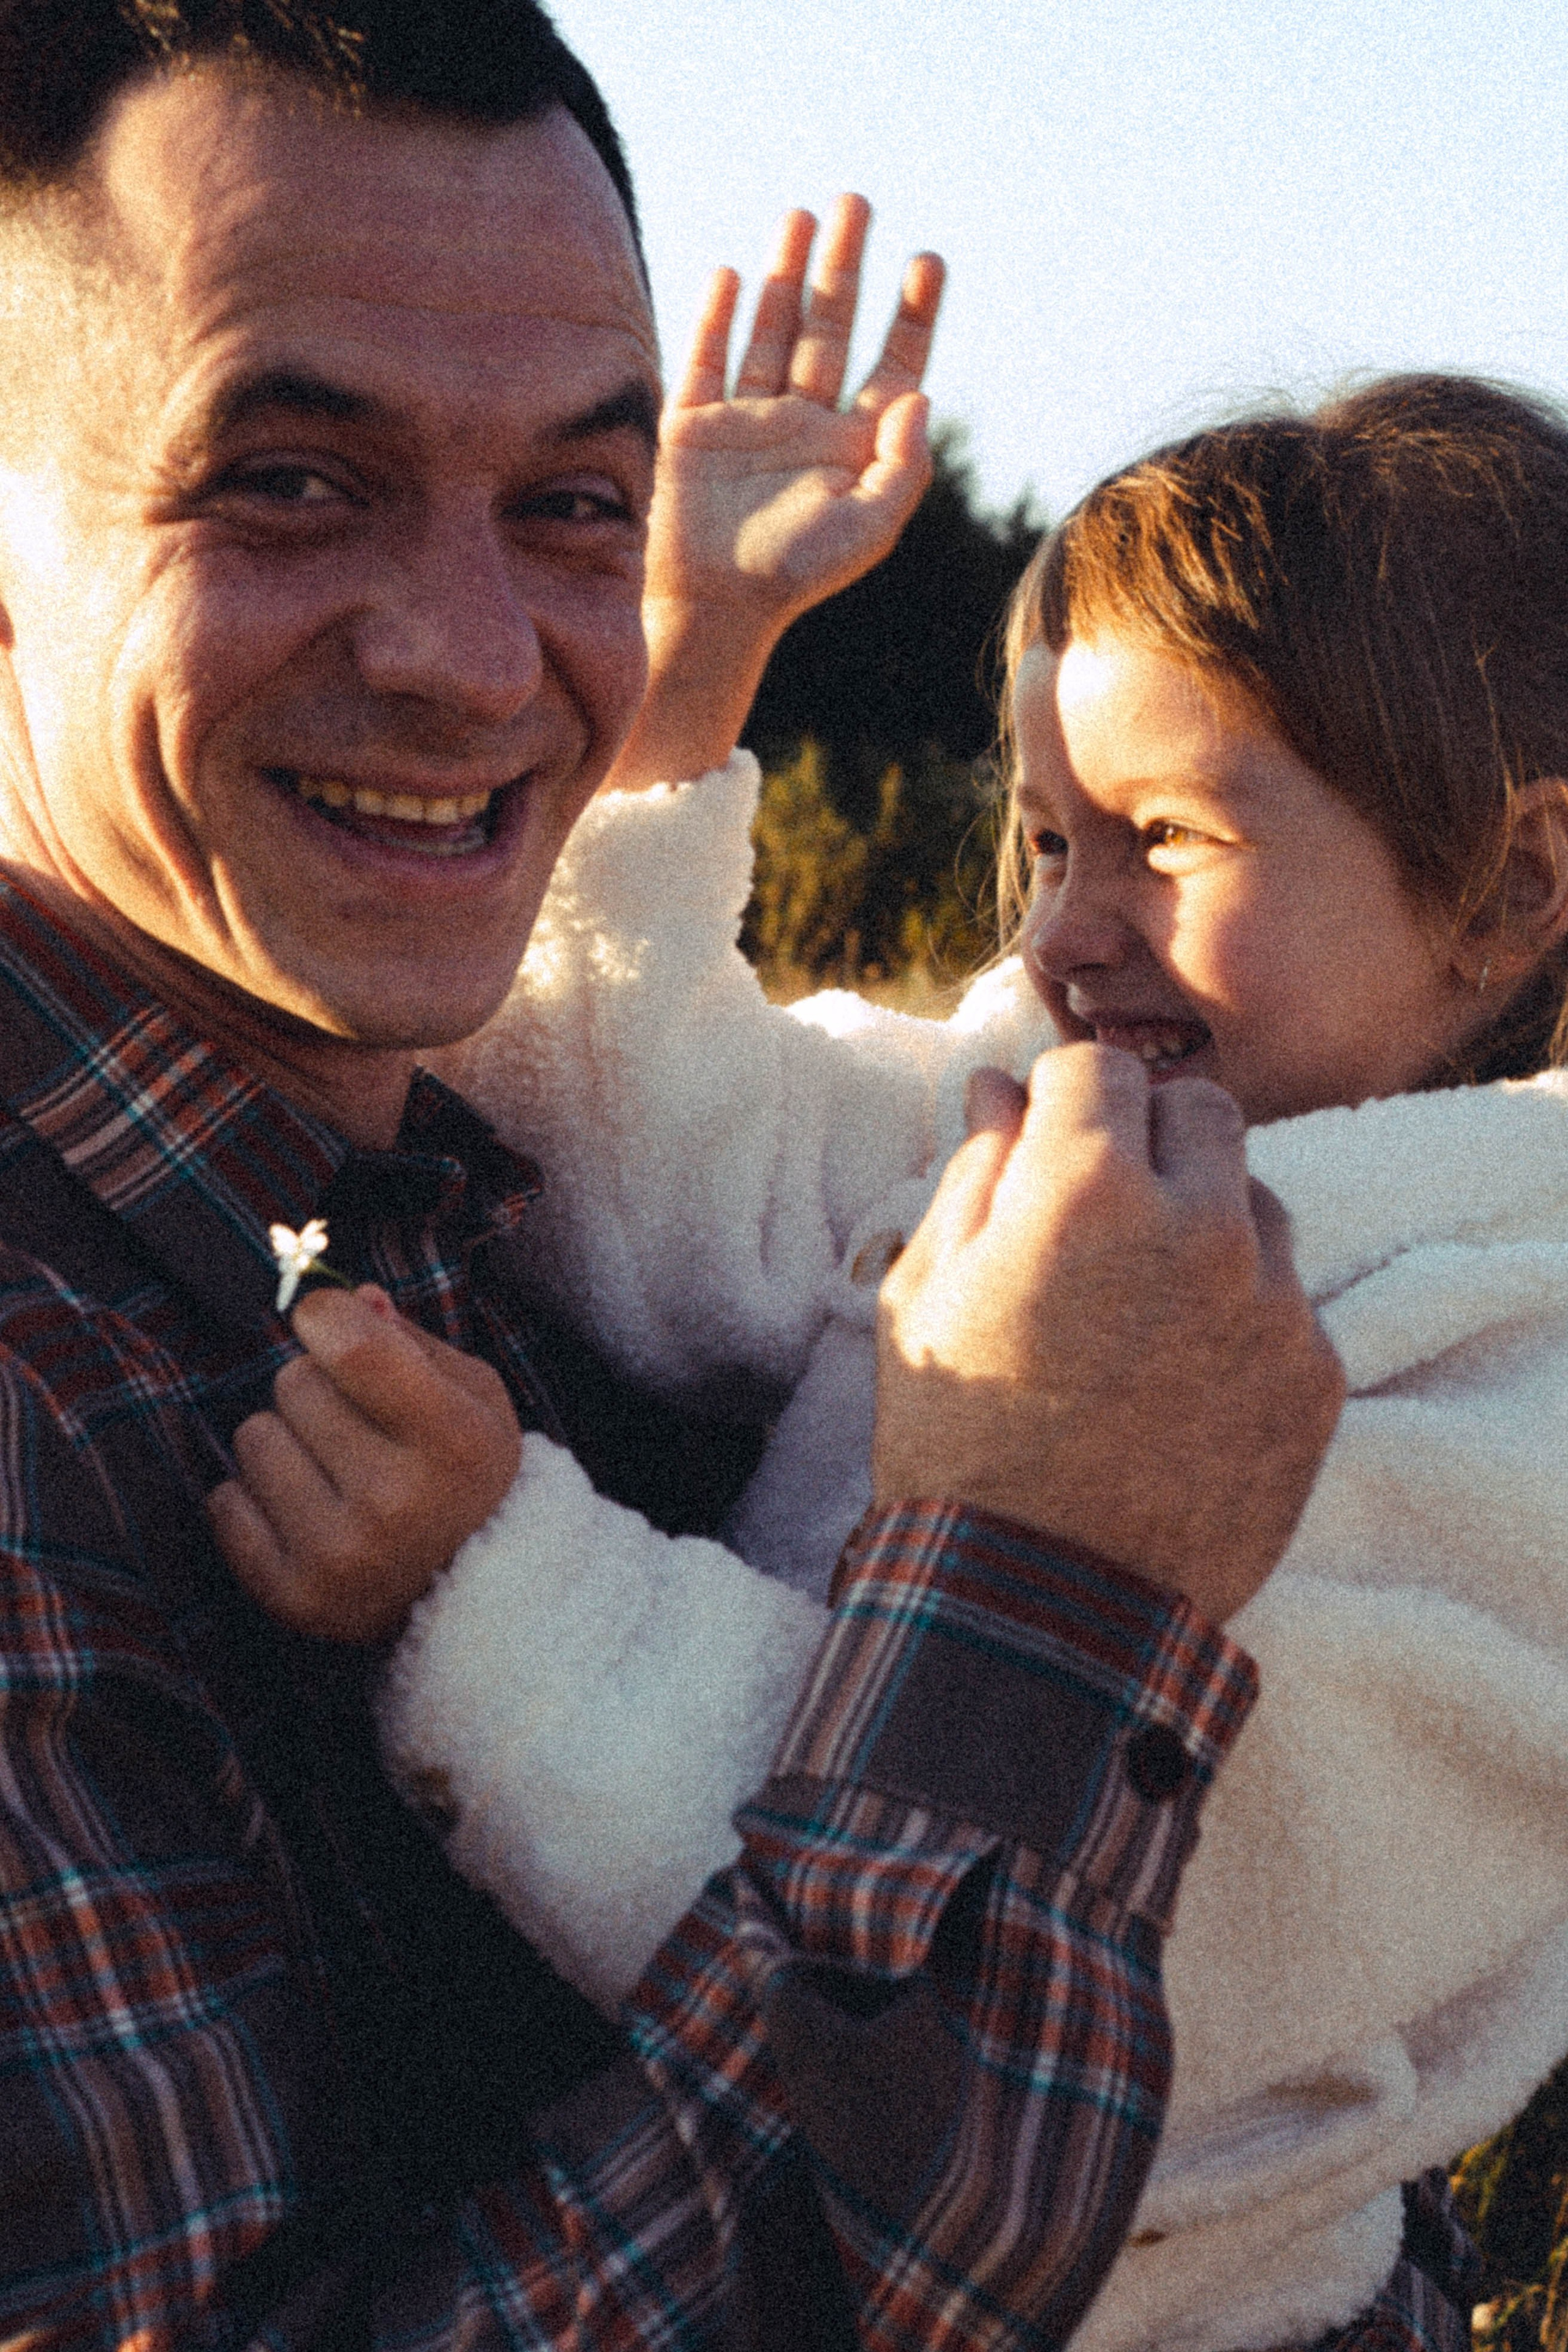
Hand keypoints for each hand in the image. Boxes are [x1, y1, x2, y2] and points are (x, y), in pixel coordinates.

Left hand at [206, 1286, 521, 1641]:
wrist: (479, 1596)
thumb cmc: (467, 1476)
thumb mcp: (473, 1398)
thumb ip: (410, 1341)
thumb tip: (350, 1298)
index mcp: (451, 1441)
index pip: (352, 1345)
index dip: (327, 1317)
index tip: (329, 1323)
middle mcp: (395, 1502)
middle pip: (294, 1381)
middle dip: (316, 1386)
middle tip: (354, 1424)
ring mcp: (340, 1555)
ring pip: (254, 1436)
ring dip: (284, 1440)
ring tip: (331, 1471)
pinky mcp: (293, 1596)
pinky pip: (225, 1502)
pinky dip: (253, 1498)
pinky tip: (304, 1510)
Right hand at [606, 196, 944, 787]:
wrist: (708, 609)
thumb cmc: (791, 577)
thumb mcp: (867, 529)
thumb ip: (904, 467)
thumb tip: (920, 394)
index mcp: (851, 449)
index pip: (892, 367)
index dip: (913, 315)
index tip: (927, 260)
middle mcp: (802, 426)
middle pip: (830, 329)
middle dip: (844, 267)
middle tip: (857, 201)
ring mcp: (746, 422)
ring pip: (770, 330)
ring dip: (785, 273)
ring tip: (801, 216)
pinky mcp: (692, 427)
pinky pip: (705, 359)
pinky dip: (715, 316)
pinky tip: (730, 273)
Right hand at [873, 1048, 1345, 1623]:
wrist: (1040, 1607)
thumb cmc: (958, 1445)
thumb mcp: (926, 1294)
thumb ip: (974, 1171)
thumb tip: (1002, 1089)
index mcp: (1088, 1187)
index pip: (1098, 1066)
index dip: (1061, 1098)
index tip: (1044, 1140)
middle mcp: (1200, 1224)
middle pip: (1200, 1110)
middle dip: (1146, 1136)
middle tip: (1098, 1208)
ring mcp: (1272, 1302)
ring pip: (1257, 1200)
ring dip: (1204, 1220)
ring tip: (1140, 1302)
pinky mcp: (1315, 1376)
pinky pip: (1288, 1299)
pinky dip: (1240, 1313)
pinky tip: (1180, 1374)